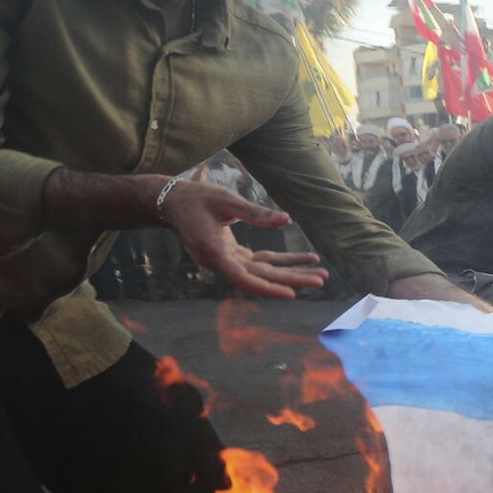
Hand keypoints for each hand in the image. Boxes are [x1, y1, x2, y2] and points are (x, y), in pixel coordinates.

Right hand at [157, 181, 326, 298]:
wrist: (171, 202)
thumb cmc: (195, 198)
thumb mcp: (225, 200)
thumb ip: (255, 213)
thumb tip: (286, 219)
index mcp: (214, 252)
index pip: (242, 277)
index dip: (267, 287)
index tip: (291, 294)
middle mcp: (221, 261)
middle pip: (261, 276)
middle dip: (292, 279)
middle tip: (321, 280)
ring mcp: (227, 260)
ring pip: (264, 270)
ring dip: (292, 272)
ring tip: (320, 272)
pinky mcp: (233, 255)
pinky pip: (262, 261)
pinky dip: (283, 261)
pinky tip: (306, 259)